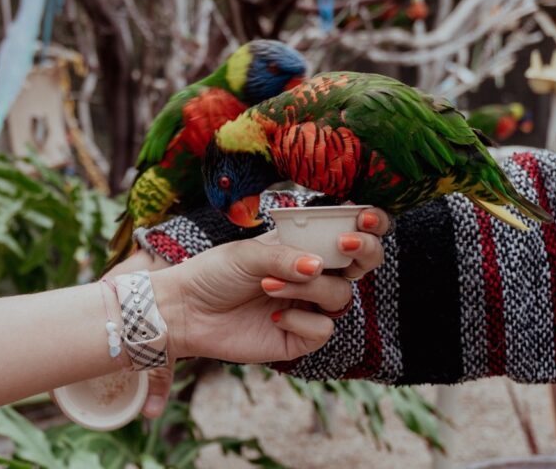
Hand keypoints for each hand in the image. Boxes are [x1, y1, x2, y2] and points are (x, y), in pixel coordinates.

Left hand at [148, 207, 389, 386]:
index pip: (350, 232)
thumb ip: (284, 256)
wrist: (185, 310)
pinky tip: (272, 316)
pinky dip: (299, 320)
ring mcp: (309, 307)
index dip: (370, 224)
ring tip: (268, 284)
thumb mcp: (247, 253)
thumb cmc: (214, 273)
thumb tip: (320, 266)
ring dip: (310, 287)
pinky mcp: (300, 337)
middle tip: (344, 244)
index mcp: (304, 247)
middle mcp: (313, 276)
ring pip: (341, 296)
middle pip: (364, 264)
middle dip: (365, 251)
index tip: (365, 218)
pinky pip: (323, 329)